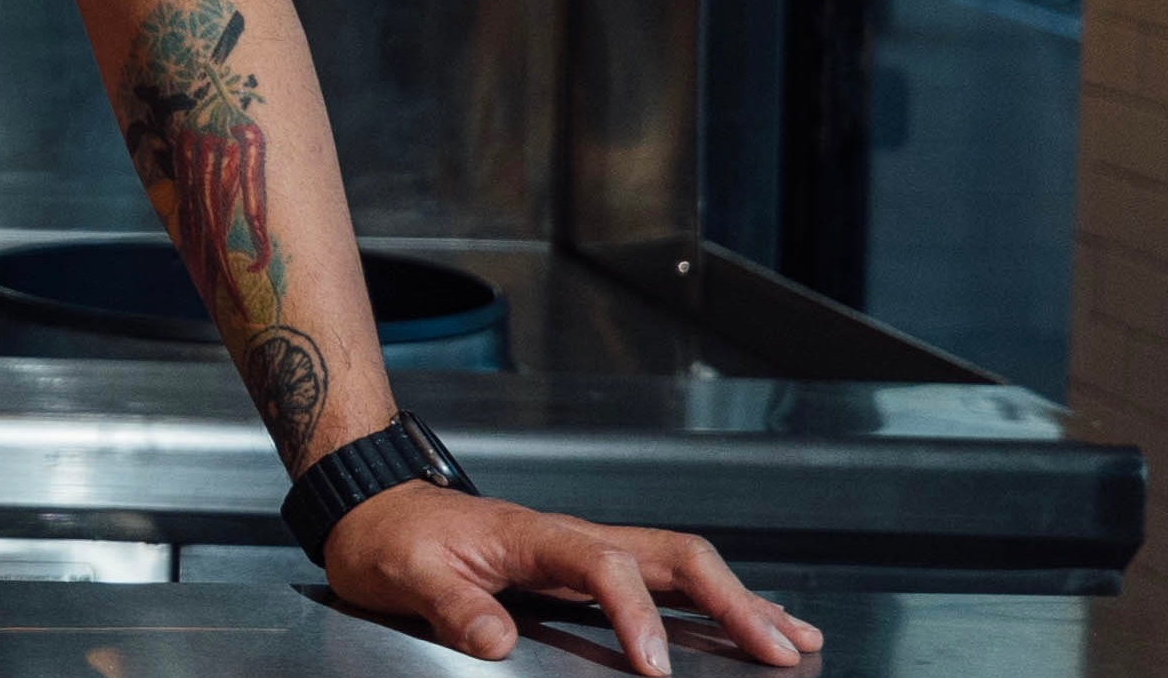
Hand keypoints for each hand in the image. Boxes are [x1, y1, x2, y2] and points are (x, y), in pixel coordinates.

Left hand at [321, 487, 825, 672]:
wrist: (371, 506)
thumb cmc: (388, 538)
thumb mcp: (403, 575)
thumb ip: (452, 605)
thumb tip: (493, 641)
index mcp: (534, 535)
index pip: (604, 568)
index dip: (637, 618)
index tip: (655, 671)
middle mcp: (572, 537)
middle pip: (673, 556)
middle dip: (732, 601)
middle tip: (782, 650)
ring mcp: (585, 550)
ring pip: (680, 565)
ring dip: (740, 599)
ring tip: (796, 639)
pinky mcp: (585, 568)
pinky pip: (662, 580)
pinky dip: (713, 603)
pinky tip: (745, 626)